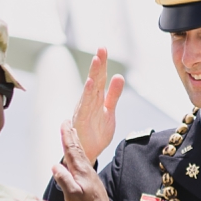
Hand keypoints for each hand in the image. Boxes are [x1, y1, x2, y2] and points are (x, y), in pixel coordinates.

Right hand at [51, 121, 111, 200]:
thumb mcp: (72, 194)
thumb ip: (64, 179)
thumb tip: (55, 165)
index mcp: (81, 171)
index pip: (72, 150)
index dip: (67, 136)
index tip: (64, 123)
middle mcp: (86, 170)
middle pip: (77, 149)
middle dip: (71, 135)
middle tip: (68, 122)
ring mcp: (89, 175)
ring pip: (81, 154)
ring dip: (75, 143)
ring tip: (72, 133)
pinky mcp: (90, 180)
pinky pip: (83, 161)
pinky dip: (78, 153)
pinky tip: (77, 155)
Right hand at [72, 47, 124, 165]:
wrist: (87, 151)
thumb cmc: (96, 131)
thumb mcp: (109, 111)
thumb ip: (113, 95)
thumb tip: (119, 76)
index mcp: (95, 98)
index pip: (100, 78)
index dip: (102, 64)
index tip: (103, 48)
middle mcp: (88, 101)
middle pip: (94, 80)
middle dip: (98, 64)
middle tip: (101, 48)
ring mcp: (84, 109)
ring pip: (90, 89)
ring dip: (93, 75)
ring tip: (97, 61)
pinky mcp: (82, 119)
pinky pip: (85, 105)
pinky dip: (88, 94)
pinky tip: (91, 84)